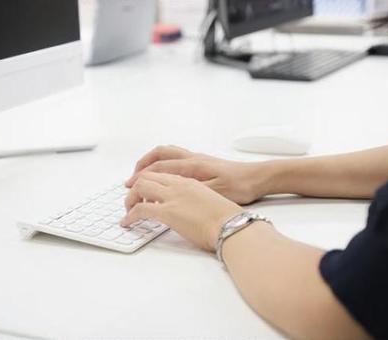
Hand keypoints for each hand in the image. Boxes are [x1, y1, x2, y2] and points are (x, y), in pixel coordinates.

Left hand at [122, 172, 244, 251]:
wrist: (233, 225)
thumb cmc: (228, 218)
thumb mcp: (211, 199)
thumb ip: (196, 198)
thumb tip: (189, 208)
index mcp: (190, 179)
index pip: (162, 171)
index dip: (148, 178)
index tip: (143, 187)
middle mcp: (179, 184)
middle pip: (148, 175)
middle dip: (135, 186)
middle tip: (132, 199)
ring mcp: (173, 196)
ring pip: (141, 187)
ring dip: (130, 198)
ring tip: (128, 210)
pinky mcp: (168, 212)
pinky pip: (140, 209)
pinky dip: (130, 215)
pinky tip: (127, 222)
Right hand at [126, 145, 270, 204]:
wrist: (258, 178)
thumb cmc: (239, 186)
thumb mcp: (213, 193)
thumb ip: (189, 193)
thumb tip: (165, 197)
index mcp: (191, 167)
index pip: (157, 172)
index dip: (139, 184)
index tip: (130, 197)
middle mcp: (191, 159)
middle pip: (156, 158)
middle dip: (139, 170)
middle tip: (129, 184)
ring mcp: (196, 158)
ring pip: (165, 153)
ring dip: (149, 161)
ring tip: (140, 174)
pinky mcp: (202, 161)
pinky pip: (174, 155)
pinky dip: (162, 160)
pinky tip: (163, 172)